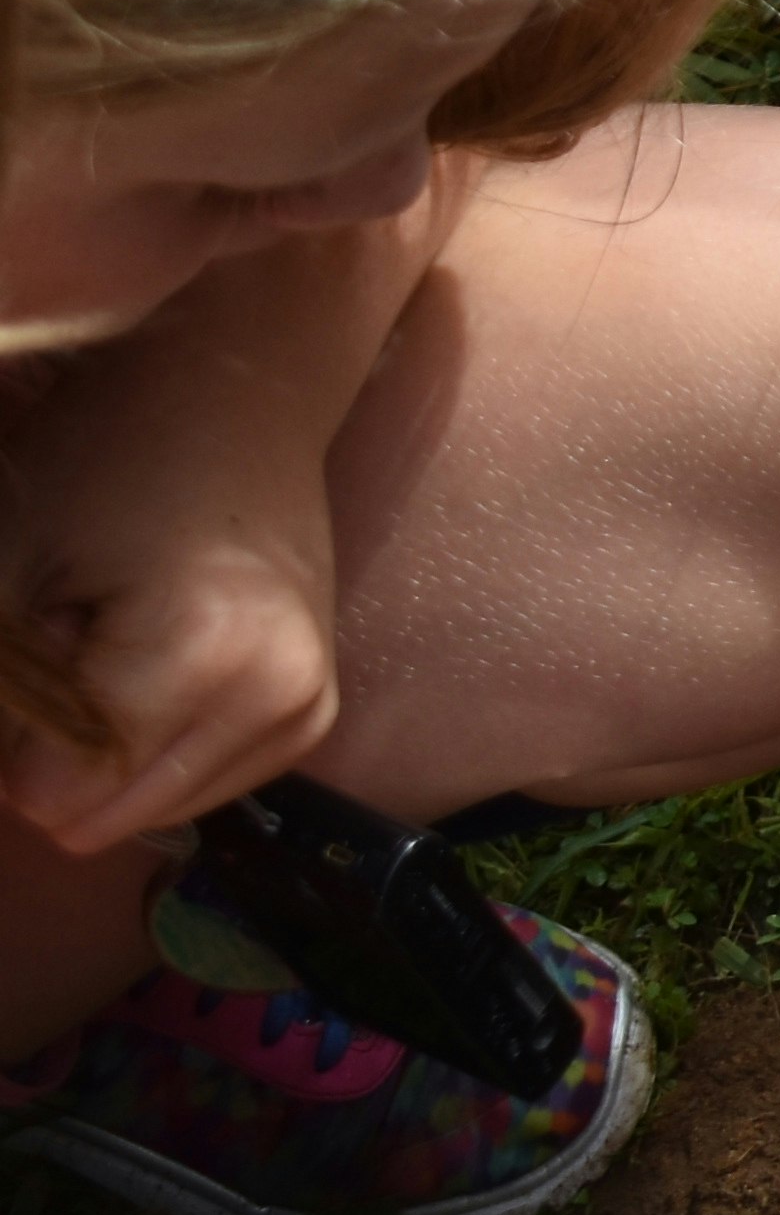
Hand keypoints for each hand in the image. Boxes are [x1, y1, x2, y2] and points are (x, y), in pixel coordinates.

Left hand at [0, 347, 346, 855]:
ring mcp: (307, 708)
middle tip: (78, 634)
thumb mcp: (8, 563)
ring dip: (104, 747)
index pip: (53, 790)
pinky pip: (196, 787)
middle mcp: (279, 696)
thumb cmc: (111, 456)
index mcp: (206, 652)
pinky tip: (155, 670)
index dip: (14, 729)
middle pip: (102, 813)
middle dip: (59, 745)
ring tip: (120, 642)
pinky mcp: (313, 713)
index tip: (43, 630)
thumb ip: (2, 693)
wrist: (239, 401)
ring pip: (144, 811)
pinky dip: (150, 751)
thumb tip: (21, 788)